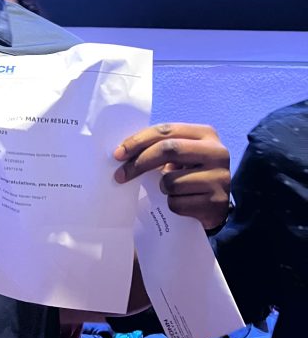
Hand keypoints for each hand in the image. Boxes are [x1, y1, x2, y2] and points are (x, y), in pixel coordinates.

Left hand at [113, 123, 230, 228]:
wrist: (216, 207)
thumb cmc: (190, 176)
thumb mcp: (180, 157)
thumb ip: (159, 148)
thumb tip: (121, 154)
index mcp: (205, 134)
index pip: (166, 130)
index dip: (138, 141)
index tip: (118, 154)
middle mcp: (217, 152)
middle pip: (169, 150)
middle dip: (139, 163)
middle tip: (120, 175)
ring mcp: (220, 177)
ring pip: (171, 181)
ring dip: (161, 189)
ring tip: (171, 191)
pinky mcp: (216, 202)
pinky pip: (177, 203)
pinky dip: (172, 206)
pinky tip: (184, 203)